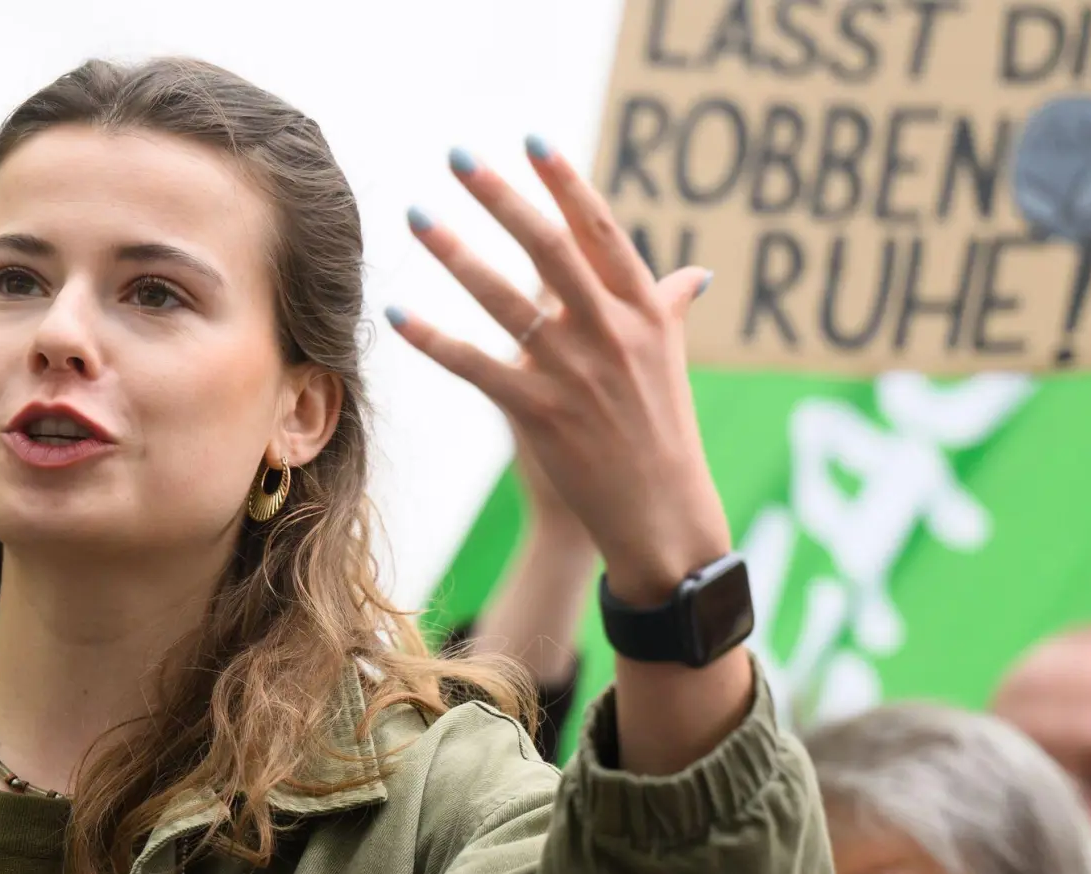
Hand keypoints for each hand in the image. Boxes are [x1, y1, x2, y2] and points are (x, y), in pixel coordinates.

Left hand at [389, 139, 727, 606]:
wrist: (661, 516)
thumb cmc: (662, 433)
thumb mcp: (671, 364)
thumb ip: (670, 310)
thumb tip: (693, 275)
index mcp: (644, 312)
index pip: (602, 231)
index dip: (566, 183)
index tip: (531, 140)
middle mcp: (612, 333)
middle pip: (550, 248)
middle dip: (501, 197)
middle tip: (458, 156)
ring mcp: (576, 374)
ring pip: (505, 300)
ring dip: (456, 253)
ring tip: (416, 215)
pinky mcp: (541, 415)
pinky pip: (476, 367)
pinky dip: (434, 339)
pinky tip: (397, 313)